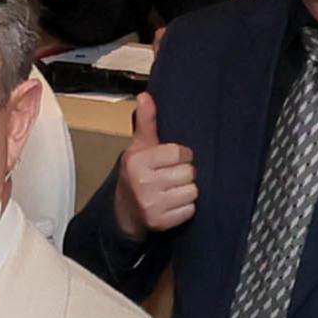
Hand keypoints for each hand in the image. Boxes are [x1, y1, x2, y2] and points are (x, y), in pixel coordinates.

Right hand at [113, 92, 197, 234]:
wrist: (125, 213)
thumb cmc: (136, 175)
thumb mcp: (138, 147)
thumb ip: (146, 122)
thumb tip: (145, 96)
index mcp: (137, 161)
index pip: (179, 152)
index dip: (182, 155)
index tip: (173, 159)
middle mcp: (143, 183)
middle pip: (188, 172)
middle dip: (184, 173)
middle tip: (171, 176)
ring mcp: (152, 205)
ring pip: (192, 191)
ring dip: (186, 191)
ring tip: (172, 190)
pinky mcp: (161, 222)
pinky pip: (190, 210)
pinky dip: (185, 208)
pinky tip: (172, 203)